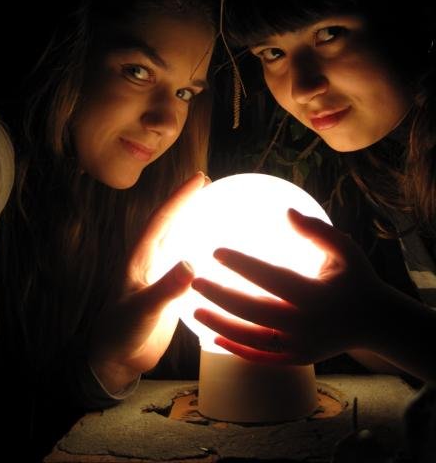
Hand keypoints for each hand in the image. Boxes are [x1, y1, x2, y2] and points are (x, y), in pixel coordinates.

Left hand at [90, 171, 207, 387]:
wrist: (117, 360)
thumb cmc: (121, 331)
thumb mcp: (142, 310)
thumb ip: (165, 289)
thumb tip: (191, 264)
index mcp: (141, 257)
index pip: (162, 219)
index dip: (179, 197)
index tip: (200, 179)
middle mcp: (152, 261)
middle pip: (172, 223)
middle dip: (188, 202)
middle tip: (209, 182)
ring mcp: (163, 276)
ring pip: (181, 241)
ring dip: (197, 223)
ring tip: (218, 208)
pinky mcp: (173, 292)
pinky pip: (192, 264)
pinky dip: (205, 253)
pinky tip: (221, 254)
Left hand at [192, 208, 385, 364]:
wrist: (375, 323)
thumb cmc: (357, 278)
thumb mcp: (345, 249)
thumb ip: (316, 230)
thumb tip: (286, 211)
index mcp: (315, 294)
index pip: (270, 277)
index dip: (241, 265)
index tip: (215, 252)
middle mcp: (305, 324)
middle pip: (253, 311)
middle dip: (220, 297)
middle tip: (195, 282)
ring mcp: (300, 346)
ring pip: (251, 339)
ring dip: (220, 326)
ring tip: (194, 313)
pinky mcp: (297, 359)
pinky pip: (261, 358)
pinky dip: (236, 350)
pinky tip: (214, 339)